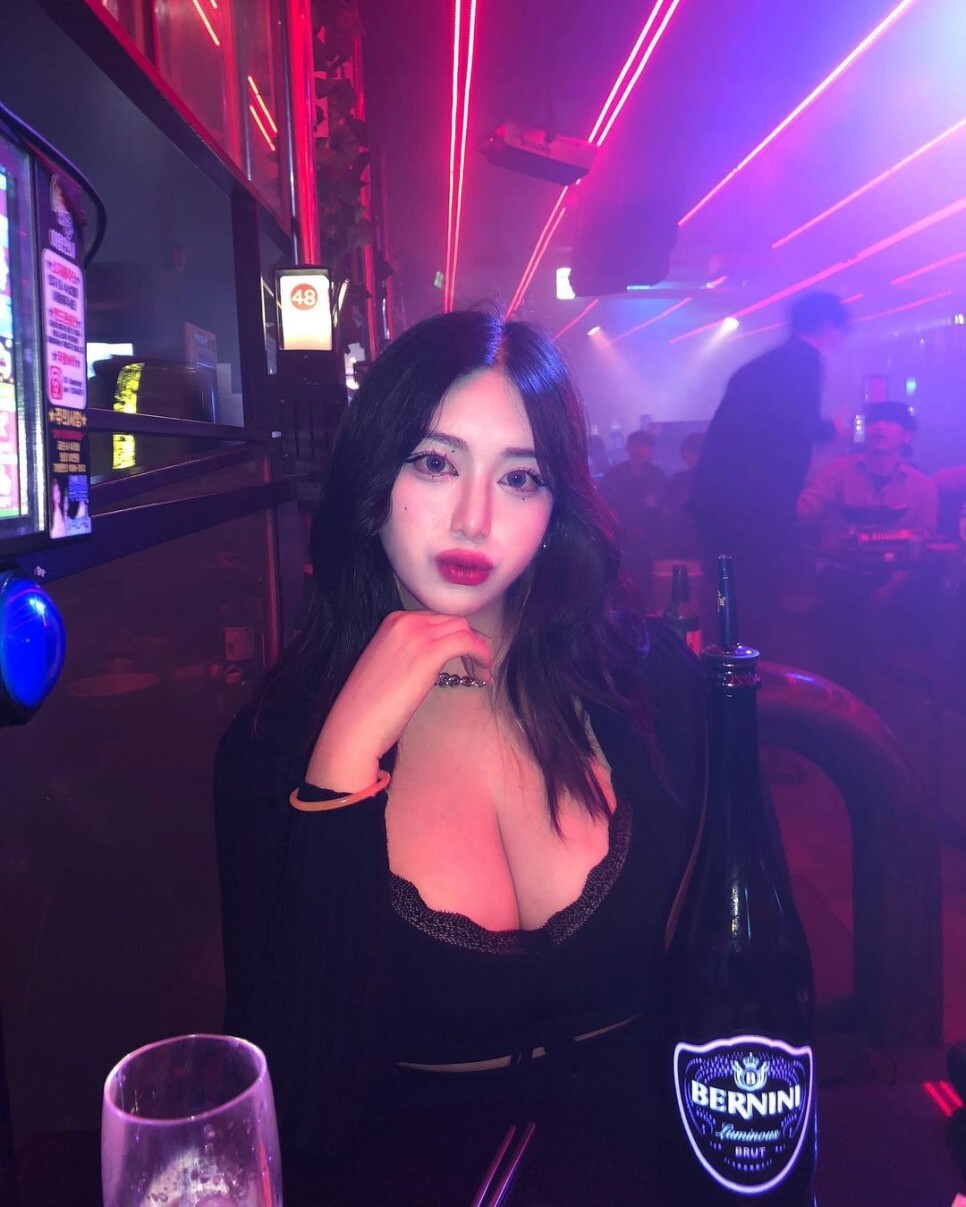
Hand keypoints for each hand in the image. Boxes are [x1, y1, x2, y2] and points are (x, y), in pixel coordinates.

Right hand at [304, 611, 491, 790]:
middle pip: (453, 621)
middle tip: (477, 665)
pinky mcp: (428, 654)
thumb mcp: (389, 665)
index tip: (466, 655)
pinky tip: (483, 673)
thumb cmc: (369, 706)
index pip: (437, 619)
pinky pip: (467, 642)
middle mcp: (405, 622)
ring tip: (481, 673)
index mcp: (393, 621)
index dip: (456, 636)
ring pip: (463, 629)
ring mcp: (416, 635)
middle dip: (470, 641)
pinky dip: (481, 655)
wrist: (355, 725)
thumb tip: (435, 658)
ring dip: (478, 649)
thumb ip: (410, 652)